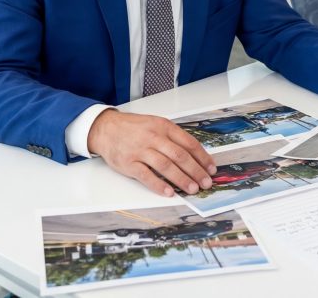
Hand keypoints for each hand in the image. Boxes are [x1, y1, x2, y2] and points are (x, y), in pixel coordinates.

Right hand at [87, 110, 216, 196]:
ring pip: (166, 166)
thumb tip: (195, 156)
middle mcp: (154, 137)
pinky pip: (146, 176)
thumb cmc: (134, 128)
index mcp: (164, 126)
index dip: (202, 157)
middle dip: (196, 171)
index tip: (211, 169)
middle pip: (180, 156)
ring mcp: (141, 150)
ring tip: (192, 189)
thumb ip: (173, 137)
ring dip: (181, 179)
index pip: (189, 143)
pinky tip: (169, 192)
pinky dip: (159, 185)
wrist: (106, 128)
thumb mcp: (156, 124)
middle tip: (206, 183)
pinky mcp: (129, 163)